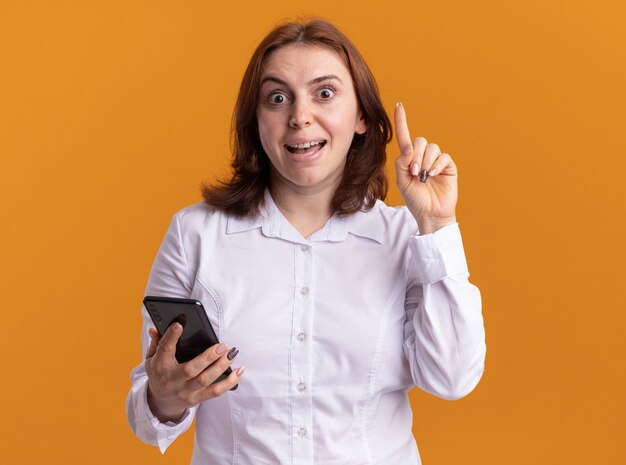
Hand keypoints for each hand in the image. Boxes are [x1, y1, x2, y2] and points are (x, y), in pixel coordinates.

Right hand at [144, 323, 243, 422]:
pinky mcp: (197, 398)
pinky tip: (239, 370)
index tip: (180, 324)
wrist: (161, 402)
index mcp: (160, 366)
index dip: (171, 337)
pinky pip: (216, 391)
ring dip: (222, 366)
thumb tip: (155, 329)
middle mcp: (173, 380)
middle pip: (192, 369)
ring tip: (232, 353)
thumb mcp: (152, 358)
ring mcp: (186, 391)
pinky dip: (230, 381)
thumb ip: (157, 343)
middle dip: (209, 356)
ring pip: (206, 380)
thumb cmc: (160, 373)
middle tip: (223, 345)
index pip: (165, 349)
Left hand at [394, 103, 457, 233]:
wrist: (430, 214)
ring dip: (425, 162)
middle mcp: (423, 157)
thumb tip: (408, 148)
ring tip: (423, 177)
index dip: (402, 121)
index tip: (399, 105)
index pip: (405, 136)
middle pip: (419, 141)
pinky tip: (433, 175)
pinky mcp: (448, 166)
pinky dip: (436, 165)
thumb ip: (401, 163)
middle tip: (414, 172)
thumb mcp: (402, 181)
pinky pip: (443, 157)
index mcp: (409, 159)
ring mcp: (436, 161)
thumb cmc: (415, 199)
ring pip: (431, 148)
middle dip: (415, 155)